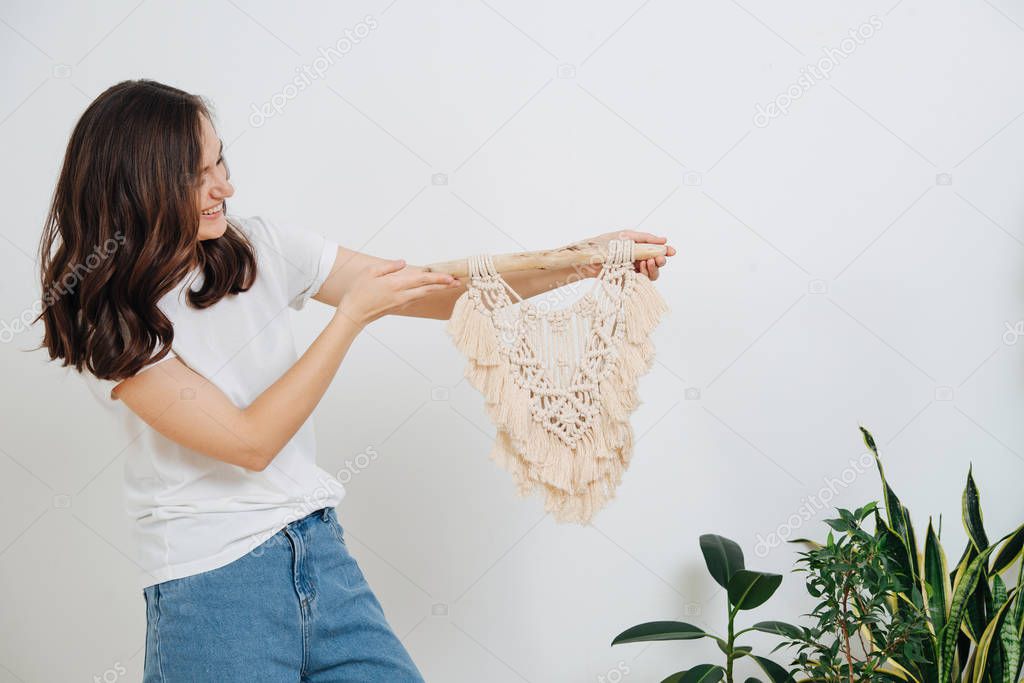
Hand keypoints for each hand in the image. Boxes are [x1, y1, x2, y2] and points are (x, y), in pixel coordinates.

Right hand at [336, 259, 458, 326]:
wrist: (353, 314)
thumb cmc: (358, 292)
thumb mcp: (370, 272)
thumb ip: (389, 266)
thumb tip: (403, 263)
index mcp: (396, 285)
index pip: (422, 280)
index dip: (438, 278)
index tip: (451, 277)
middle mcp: (402, 295)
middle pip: (428, 289)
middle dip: (444, 286)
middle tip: (458, 282)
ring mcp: (401, 302)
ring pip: (423, 295)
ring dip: (437, 289)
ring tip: (449, 285)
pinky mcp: (398, 306)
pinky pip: (415, 298)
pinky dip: (425, 293)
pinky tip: (430, 290)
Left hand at [569, 230, 675, 280]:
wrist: (587, 259)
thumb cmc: (603, 245)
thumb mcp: (626, 237)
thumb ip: (645, 239)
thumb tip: (664, 240)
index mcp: (637, 247)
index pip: (655, 250)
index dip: (664, 251)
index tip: (672, 252)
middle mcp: (636, 259)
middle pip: (656, 263)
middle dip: (659, 260)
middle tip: (658, 259)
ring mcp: (632, 271)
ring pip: (651, 274)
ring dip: (653, 269)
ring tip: (647, 262)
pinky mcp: (627, 281)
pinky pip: (641, 281)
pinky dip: (644, 276)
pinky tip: (641, 268)